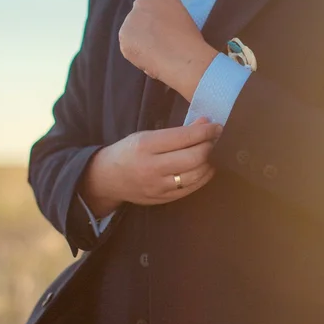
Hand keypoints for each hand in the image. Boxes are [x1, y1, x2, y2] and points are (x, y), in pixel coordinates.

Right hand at [79, 118, 221, 216]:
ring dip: (208, 163)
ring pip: (196, 176)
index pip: (184, 138)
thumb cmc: (128, 152)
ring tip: (209, 154)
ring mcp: (158, 187)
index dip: (205, 132)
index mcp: (146, 146)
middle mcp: (152, 167)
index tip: (216, 127)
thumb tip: (204, 123)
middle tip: (213, 140)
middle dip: (209, 147)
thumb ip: (175, 132)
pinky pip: (190, 189)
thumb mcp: (146, 136)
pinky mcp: (163, 199)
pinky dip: (202, 177)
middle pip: (194, 158)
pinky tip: (204, 169)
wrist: (108, 179)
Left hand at [119, 0, 218, 101]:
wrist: (183, 57)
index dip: (158, 23)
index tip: (165, 34)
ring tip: (155, 56)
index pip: (153, 7)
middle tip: (158, 46)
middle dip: (145, 31)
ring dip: (140, 43)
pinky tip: (150, 60)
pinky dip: (137, 57)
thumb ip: (167, 19)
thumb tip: (160, 33)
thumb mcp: (182, 20)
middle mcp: (142, 1)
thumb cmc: (190, 42)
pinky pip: (129, 48)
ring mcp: (130, 18)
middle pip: (140, 18)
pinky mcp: (124, 36)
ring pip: (132, 33)